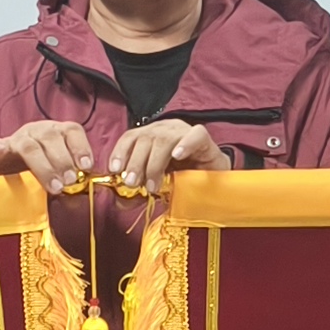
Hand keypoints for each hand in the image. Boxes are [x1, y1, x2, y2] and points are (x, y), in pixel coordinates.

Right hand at [0, 120, 95, 191]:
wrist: (8, 173)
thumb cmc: (39, 173)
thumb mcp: (58, 177)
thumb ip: (69, 185)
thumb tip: (78, 200)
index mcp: (58, 133)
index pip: (72, 131)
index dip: (81, 148)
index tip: (86, 167)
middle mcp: (39, 131)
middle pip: (51, 138)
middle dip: (63, 161)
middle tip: (70, 181)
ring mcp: (18, 138)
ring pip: (30, 146)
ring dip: (43, 166)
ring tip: (54, 187)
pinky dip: (0, 149)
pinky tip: (1, 153)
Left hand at [101, 116, 225, 192]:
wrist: (215, 180)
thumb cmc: (183, 179)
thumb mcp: (157, 183)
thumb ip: (139, 189)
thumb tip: (119, 200)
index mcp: (151, 136)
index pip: (131, 137)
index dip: (120, 152)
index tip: (115, 170)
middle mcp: (165, 130)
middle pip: (144, 138)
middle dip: (135, 162)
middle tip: (132, 183)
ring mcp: (184, 131)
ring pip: (164, 139)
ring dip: (154, 163)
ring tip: (153, 185)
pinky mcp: (204, 138)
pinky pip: (195, 135)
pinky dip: (185, 144)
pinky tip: (177, 156)